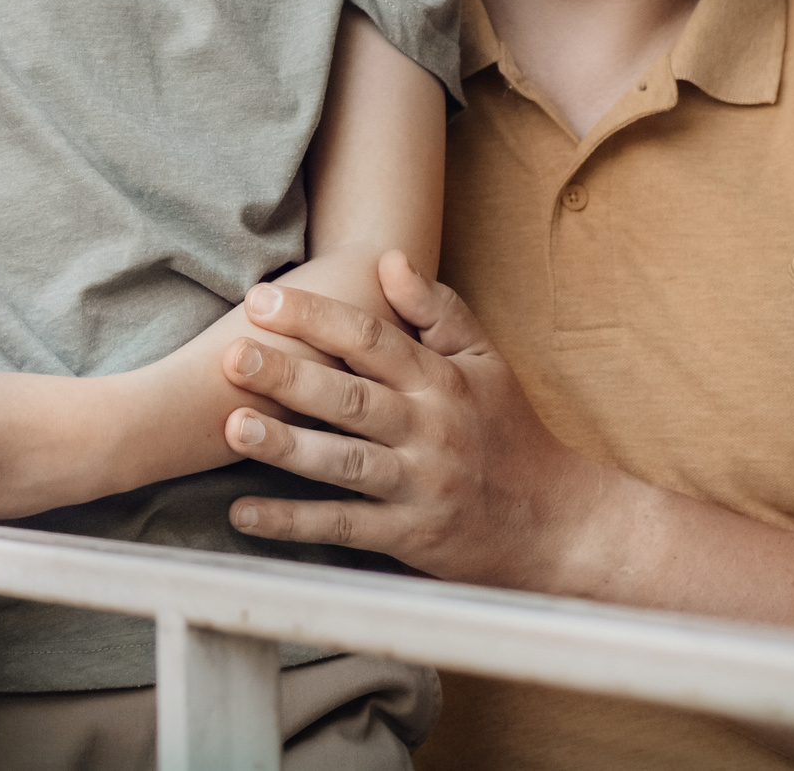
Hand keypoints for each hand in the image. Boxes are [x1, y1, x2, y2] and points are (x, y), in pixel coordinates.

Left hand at [219, 251, 612, 590]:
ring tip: (232, 427)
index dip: (316, 317)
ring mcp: (419, 485)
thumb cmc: (510, 433)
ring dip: (287, 446)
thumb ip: (438, 310)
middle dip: (290, 375)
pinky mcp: (410, 536)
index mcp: (442, 382)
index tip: (260, 299)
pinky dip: (293, 522)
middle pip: (351, 397)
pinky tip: (244, 513)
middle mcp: (429, 430)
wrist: (560, 525)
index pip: (372, 338)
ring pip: (344, 463)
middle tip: (232, 355)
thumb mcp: (486, 362)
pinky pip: (344, 527)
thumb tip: (388, 258)